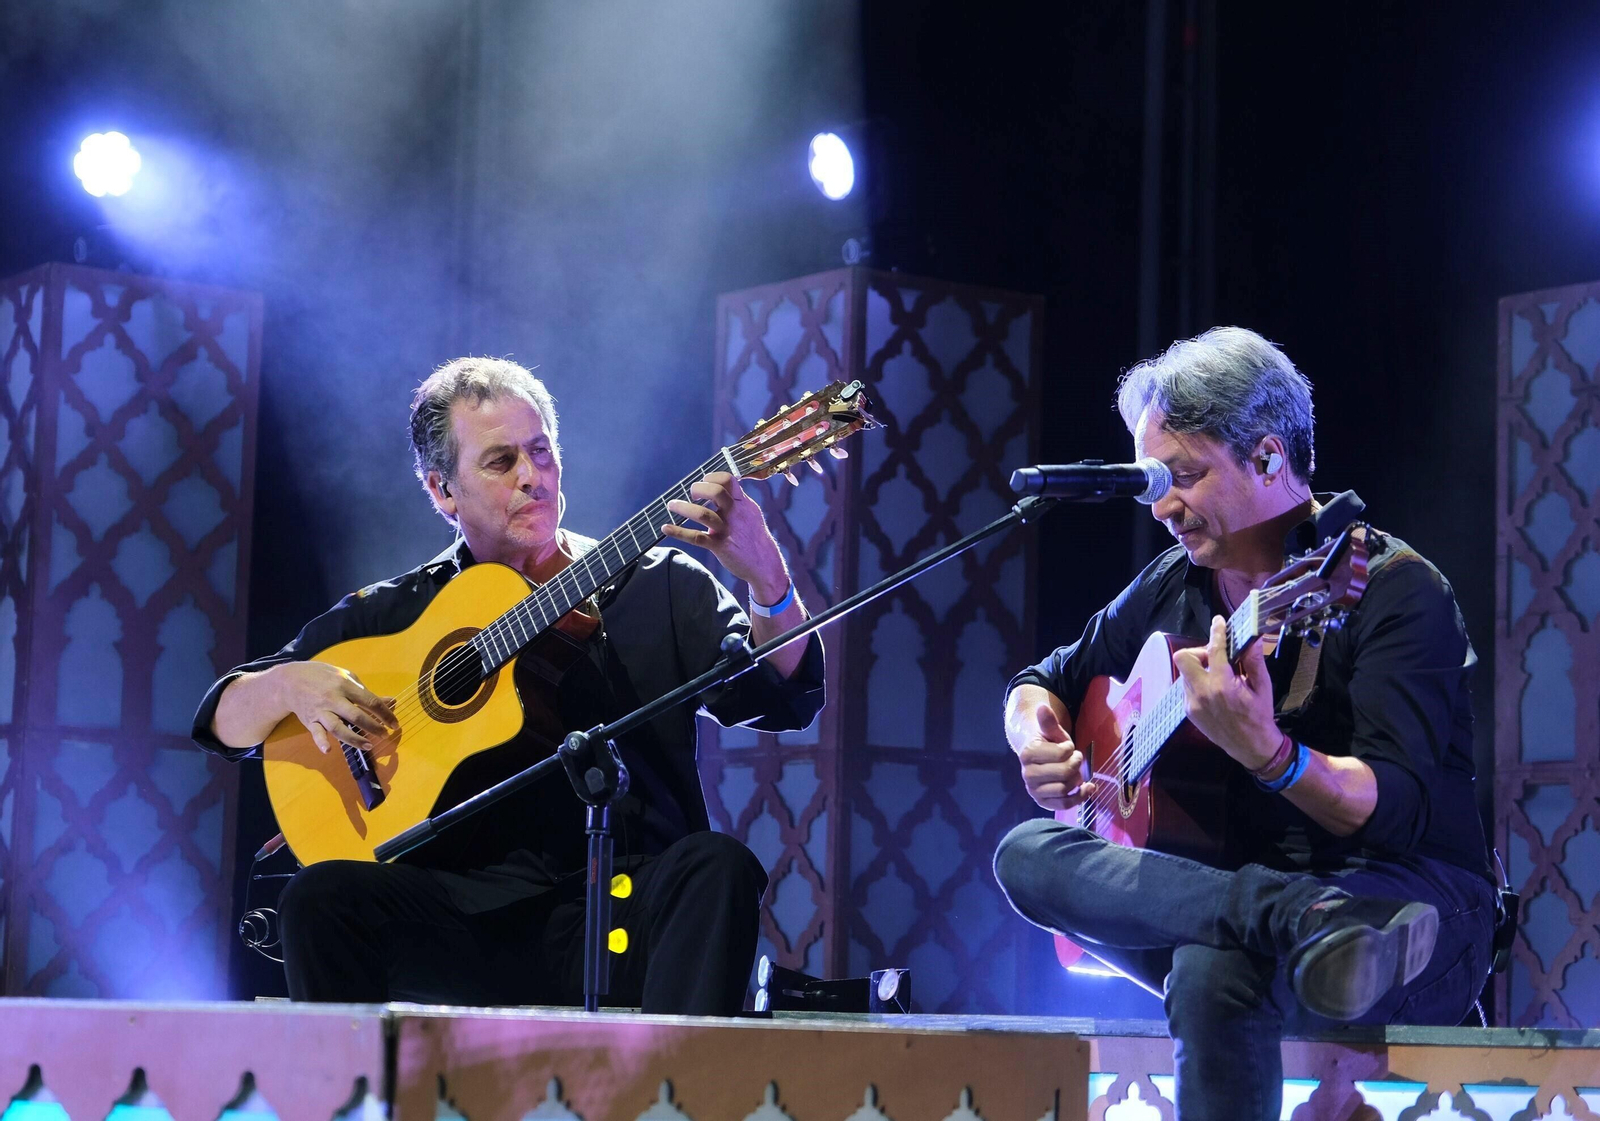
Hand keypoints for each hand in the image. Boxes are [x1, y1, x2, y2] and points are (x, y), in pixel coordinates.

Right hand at [270, 662, 397, 755]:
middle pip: (356, 715)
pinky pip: (316, 732)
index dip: (385, 714)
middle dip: (373, 727)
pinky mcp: (309, 720)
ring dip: (354, 738)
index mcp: (346, 685)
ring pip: (338, 727)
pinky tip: (329, 750)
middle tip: (385, 735)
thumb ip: (367, 692)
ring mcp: (320, 710)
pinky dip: (321, 742)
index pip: (370, 701)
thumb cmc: (324, 677)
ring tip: (368, 746)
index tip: (395, 724)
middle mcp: (334, 698)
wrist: (291, 680)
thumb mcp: (347, 678)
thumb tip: (391, 702)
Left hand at [662, 471, 788, 601]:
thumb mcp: (751, 513)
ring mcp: (727, 530)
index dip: (711, 477)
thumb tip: (723, 485)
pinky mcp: (720, 546)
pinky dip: (679, 532)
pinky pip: (697, 538)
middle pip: (716, 491)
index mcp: (742, 503)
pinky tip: (666, 528)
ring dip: (683, 508)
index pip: (728, 480)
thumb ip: (737, 499)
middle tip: (691, 494)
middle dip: (698, 489)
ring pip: (703, 514)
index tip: (703, 482)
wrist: (764, 563)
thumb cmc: (754, 536)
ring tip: (672, 505)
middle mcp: (735, 514)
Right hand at [1017, 704, 1098, 811]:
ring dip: (1077, 779)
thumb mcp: (1051, 731)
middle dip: (1076, 764)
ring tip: (1077, 771)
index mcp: (1028, 754)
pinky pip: (1064, 805)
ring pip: (1065, 790)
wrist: (1040, 758)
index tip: (1067, 746)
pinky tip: (1088, 788)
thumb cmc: (1048, 743)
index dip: (1069, 749)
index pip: (1060, 755)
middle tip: (1076, 758)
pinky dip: (1080, 797)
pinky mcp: (1043, 802)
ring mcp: (1034, 791)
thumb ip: (1048, 721)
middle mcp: (1027, 775)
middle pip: (1064, 774)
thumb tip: (1042, 706)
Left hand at [1171, 615, 1281, 770]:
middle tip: (1216, 658)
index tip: (1218, 621)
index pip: (1214, 650)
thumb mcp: (1263, 687)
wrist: (1251, 748)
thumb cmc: (1260, 716)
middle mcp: (1202, 692)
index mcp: (1222, 685)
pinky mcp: (1188, 711)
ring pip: (1185, 673)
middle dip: (1198, 652)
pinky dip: (1199, 683)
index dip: (1217, 632)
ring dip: (1200, 669)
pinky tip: (1215, 692)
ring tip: (1220, 678)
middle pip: (1183, 658)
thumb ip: (1254, 661)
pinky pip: (1188, 688)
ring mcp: (1192, 703)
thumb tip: (1252, 638)